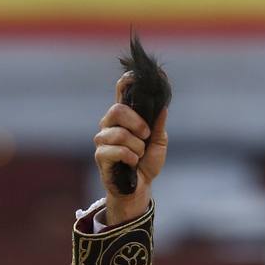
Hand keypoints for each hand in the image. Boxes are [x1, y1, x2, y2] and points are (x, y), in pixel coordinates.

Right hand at [94, 73, 168, 224]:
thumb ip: (159, 125)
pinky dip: (129, 156)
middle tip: (146, 135)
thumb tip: (163, 107)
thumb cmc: (147, 163)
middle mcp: (110, 124)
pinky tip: (133, 162)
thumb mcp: (159, 142)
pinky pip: (116, 150)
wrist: (140, 188)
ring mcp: (103, 139)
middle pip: (117, 110)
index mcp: (124, 117)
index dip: (126, 81)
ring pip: (119, 133)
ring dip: (136, 146)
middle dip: (136, 122)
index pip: (121, 93)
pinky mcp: (100, 156)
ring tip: (139, 155)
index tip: (135, 76)